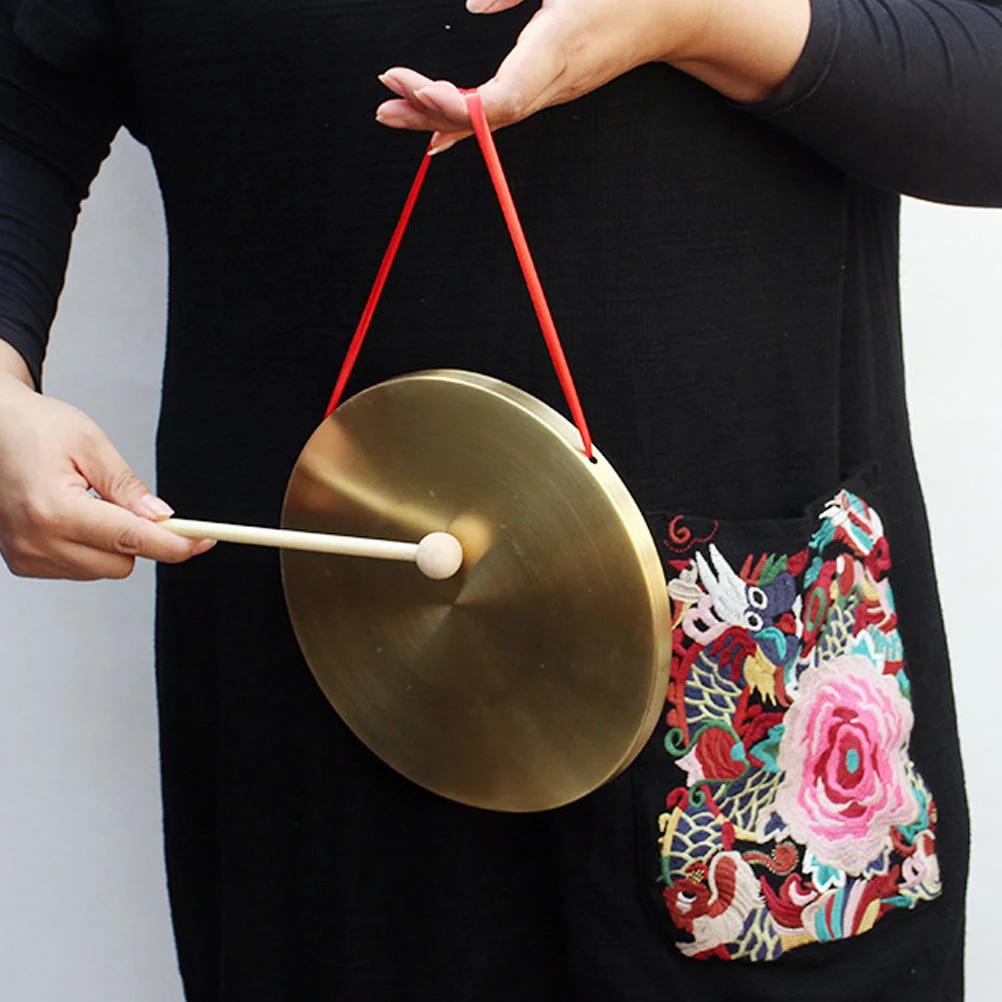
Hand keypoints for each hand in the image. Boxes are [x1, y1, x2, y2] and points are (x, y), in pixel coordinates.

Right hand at [0, 365, 211, 580]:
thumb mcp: (90, 443)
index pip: (130, 540)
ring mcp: (26, 556)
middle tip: (131, 503)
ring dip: (111, 543)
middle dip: (139, 538)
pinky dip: (89, 547)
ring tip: (88, 501)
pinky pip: (79, 569)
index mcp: (54, 509)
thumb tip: (162, 518)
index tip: (202, 541)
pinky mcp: (23, 563)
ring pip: (102, 570)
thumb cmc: (34, 428)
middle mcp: (36, 541)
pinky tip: (72, 516)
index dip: (174, 544)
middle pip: (121, 564)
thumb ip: (128, 486)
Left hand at [375, 0, 808, 151]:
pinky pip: (505, 112)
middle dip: (430, 112)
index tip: (411, 86)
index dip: (455, 105)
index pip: (504, 99)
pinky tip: (433, 128)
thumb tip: (473, 3)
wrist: (676, 10)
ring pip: (492, 118)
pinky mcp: (554, 88)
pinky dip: (466, 120)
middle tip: (383, 108)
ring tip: (392, 113)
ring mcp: (556, 90)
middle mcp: (557, 81)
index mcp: (561, 48)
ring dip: (439, 116)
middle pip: (487, 115)